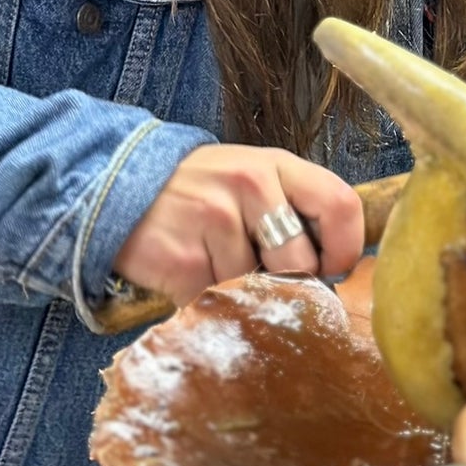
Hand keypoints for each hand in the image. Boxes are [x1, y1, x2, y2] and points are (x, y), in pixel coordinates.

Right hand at [113, 144, 364, 305]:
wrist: (120, 187)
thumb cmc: (201, 189)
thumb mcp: (252, 176)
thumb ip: (293, 204)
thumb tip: (334, 263)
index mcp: (277, 165)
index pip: (340, 204)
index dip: (345, 248)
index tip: (332, 269)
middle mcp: (250, 185)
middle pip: (301, 261)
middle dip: (287, 280)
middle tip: (261, 271)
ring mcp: (214, 219)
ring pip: (256, 285)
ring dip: (239, 287)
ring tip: (214, 259)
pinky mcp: (184, 258)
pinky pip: (217, 300)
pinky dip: (207, 298)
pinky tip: (191, 271)